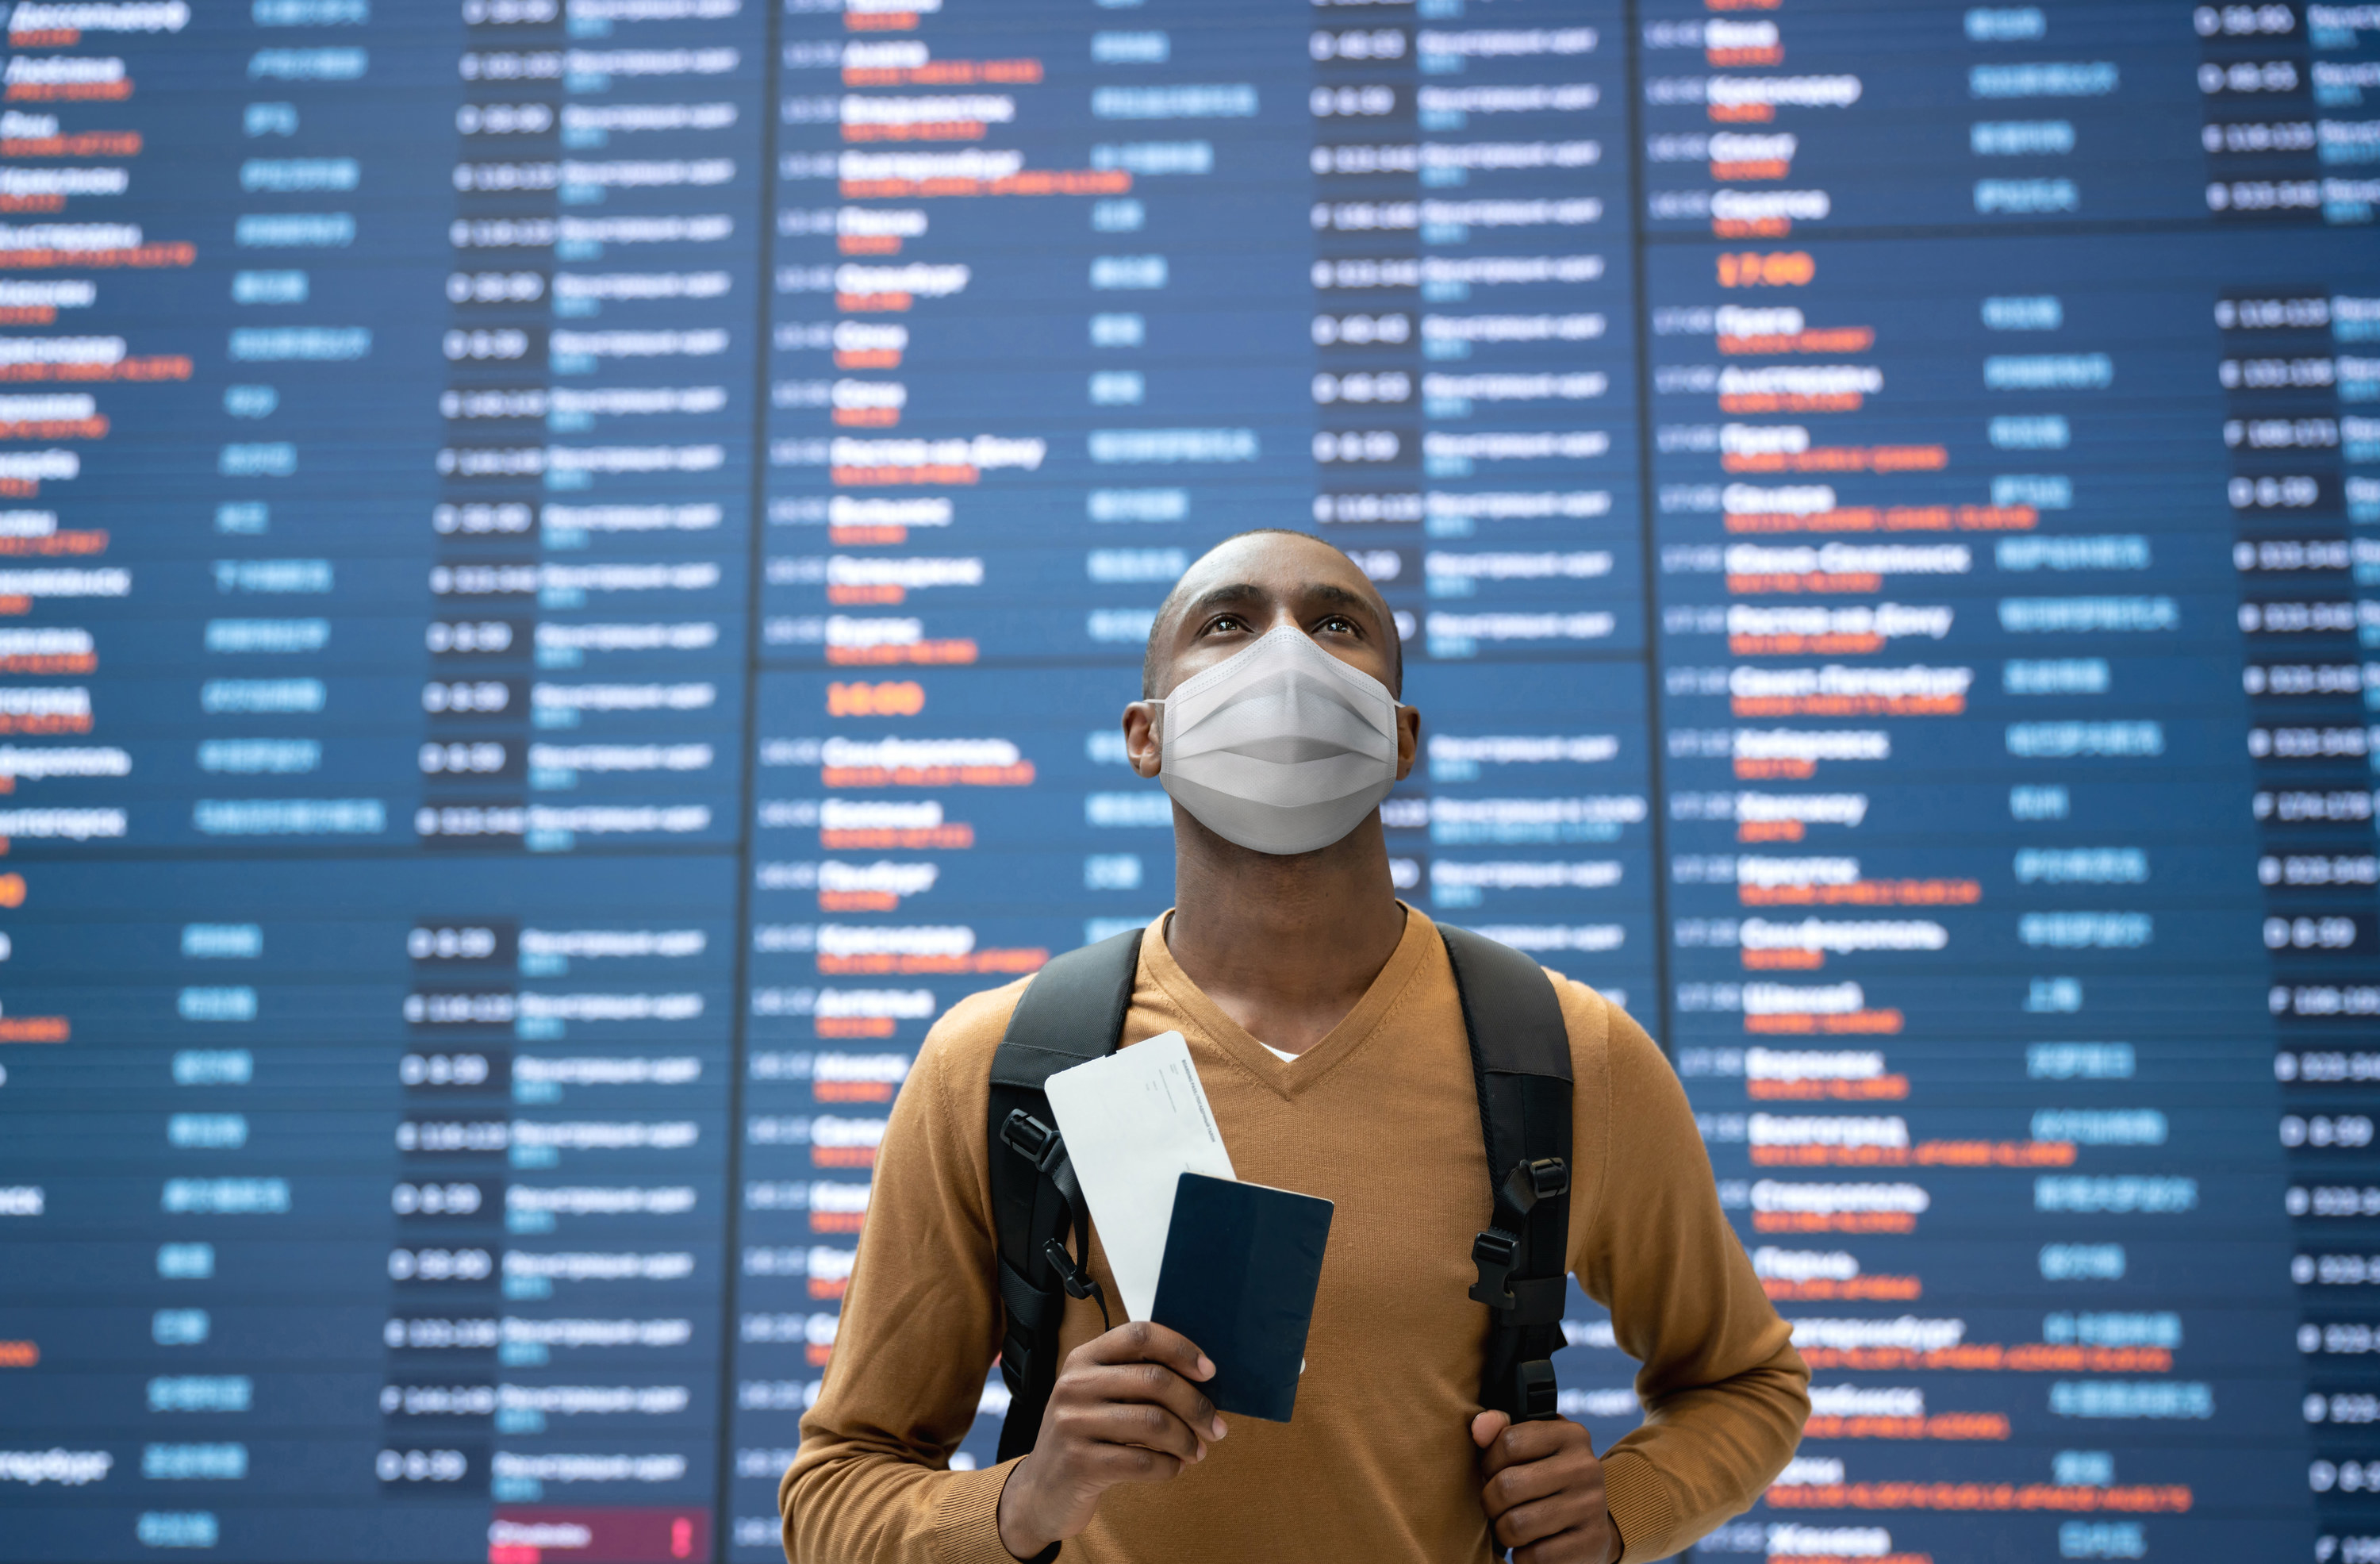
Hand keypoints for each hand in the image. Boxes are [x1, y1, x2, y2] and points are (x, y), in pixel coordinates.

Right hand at [996, 1321, 1226, 1558]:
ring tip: (1196, 1451)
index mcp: (1083, 1358)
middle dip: (1197, 1406)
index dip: (1180, 1349)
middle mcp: (1074, 1385)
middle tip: (1217, 1428)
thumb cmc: (1084, 1437)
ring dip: (1187, 1440)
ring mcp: (1073, 1424)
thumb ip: (1135, 1380)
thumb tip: (1203, 1380)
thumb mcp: (1097, 1397)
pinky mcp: (1079, 1463)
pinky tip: (1173, 1468)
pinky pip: (1142, 1462)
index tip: (1209, 1372)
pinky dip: (1169, 1466)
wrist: (1041, 1491)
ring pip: (1154, 1422)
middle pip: (1155, 1380)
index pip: (1139, 1335)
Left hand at [1470, 1411, 1619, 1563]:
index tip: (1492, 1472)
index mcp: (1570, 1435)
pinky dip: (1523, 1556)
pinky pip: (1535, 1556)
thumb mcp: (1531, 1448)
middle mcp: (1585, 1467)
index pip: (1508, 1442)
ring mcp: (1592, 1506)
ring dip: (1503, 1531)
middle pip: (1507, 1485)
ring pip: (1516, 1525)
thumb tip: (1478, 1427)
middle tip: (1496, 1506)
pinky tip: (1531, 1545)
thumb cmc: (1547, 1480)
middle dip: (1490, 1501)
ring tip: (1512, 1526)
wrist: (1591, 1525)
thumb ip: (1500, 1431)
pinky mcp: (1592, 1542)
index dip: (1488, 1462)